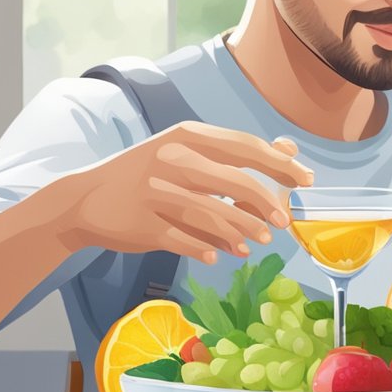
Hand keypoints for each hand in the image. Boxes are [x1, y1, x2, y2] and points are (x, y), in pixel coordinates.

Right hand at [48, 123, 313, 260]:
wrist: (86, 197)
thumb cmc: (148, 173)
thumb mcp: (187, 151)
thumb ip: (236, 152)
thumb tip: (289, 150)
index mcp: (186, 136)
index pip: (244, 146)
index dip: (279, 165)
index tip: (305, 180)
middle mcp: (171, 160)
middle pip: (235, 183)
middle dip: (266, 204)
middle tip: (284, 222)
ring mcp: (155, 193)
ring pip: (214, 216)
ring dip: (243, 232)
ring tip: (259, 241)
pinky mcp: (143, 225)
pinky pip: (186, 241)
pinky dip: (208, 249)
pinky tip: (220, 255)